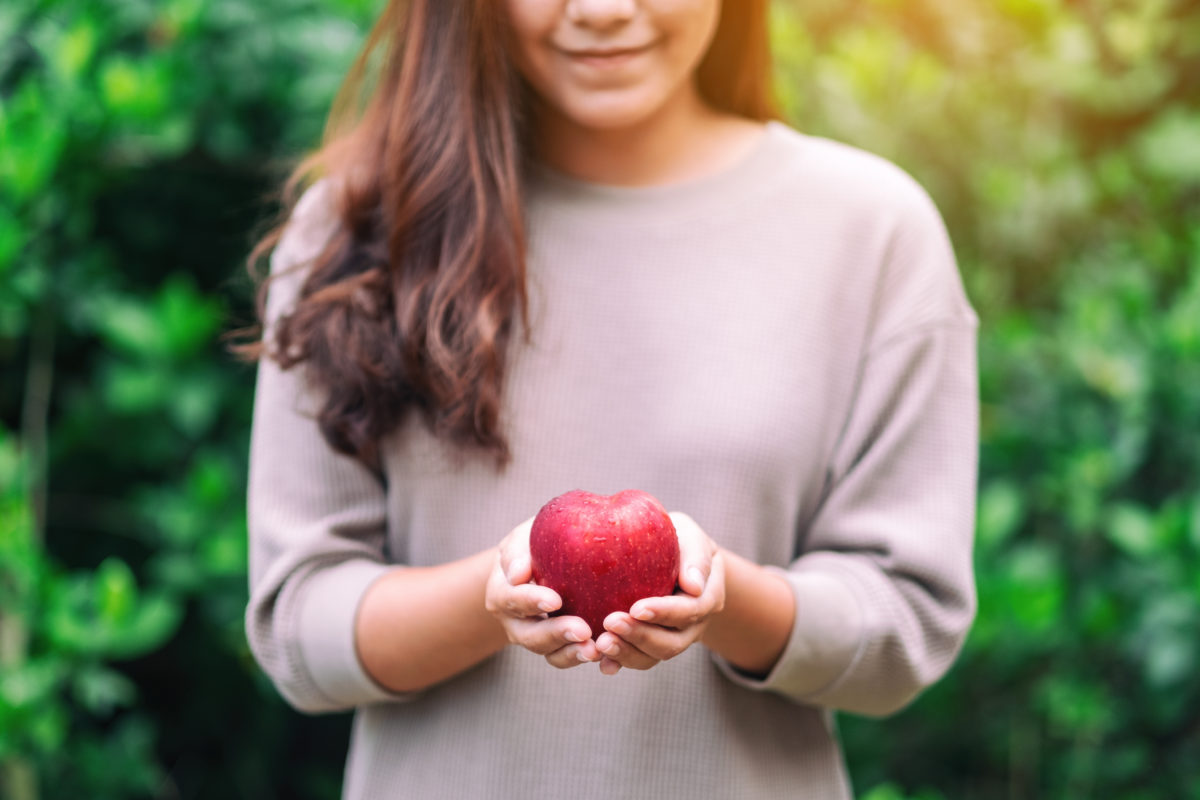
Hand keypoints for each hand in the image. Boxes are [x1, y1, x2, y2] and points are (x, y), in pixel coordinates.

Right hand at [484, 517, 601, 668]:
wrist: (541, 563)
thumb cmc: (533, 544)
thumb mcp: (523, 538)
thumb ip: (518, 551)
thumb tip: (518, 573)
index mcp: (502, 594)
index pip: (513, 599)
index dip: (532, 601)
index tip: (556, 600)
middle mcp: (516, 623)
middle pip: (531, 636)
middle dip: (557, 634)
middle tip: (583, 631)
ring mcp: (538, 638)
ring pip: (551, 653)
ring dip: (573, 653)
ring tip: (596, 650)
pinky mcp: (560, 646)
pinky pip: (571, 658)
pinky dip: (588, 659)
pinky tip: (610, 659)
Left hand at [594, 511, 725, 674]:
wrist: (675, 558)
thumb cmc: (681, 541)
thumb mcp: (691, 536)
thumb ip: (696, 555)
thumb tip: (693, 585)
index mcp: (706, 598)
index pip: (689, 610)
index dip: (664, 613)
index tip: (637, 608)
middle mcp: (692, 626)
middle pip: (671, 642)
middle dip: (640, 635)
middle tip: (611, 622)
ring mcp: (671, 638)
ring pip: (653, 657)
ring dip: (627, 653)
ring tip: (601, 643)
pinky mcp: (649, 645)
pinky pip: (637, 659)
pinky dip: (619, 663)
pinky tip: (602, 662)